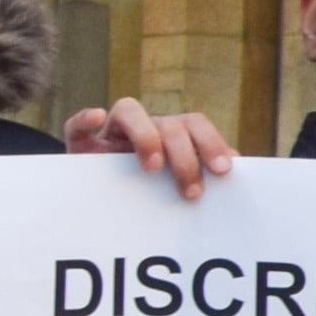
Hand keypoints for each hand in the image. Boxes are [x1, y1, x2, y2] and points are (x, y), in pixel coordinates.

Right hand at [66, 98, 238, 200]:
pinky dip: (84, 118)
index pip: (194, 123)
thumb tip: (239, 166)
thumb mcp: (179, 186)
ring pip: (128, 111)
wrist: (103, 205)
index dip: (211, 142)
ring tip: (154, 167)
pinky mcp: (80, 146)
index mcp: (170, 134)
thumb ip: (204, 171)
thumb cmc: (151, 194)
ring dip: (145, 136)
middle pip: (168, 123)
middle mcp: (143, 128)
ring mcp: (110, 134)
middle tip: (192, 192)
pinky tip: (96, 116)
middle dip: (185, 155)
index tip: (224, 170)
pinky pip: (76, 125)